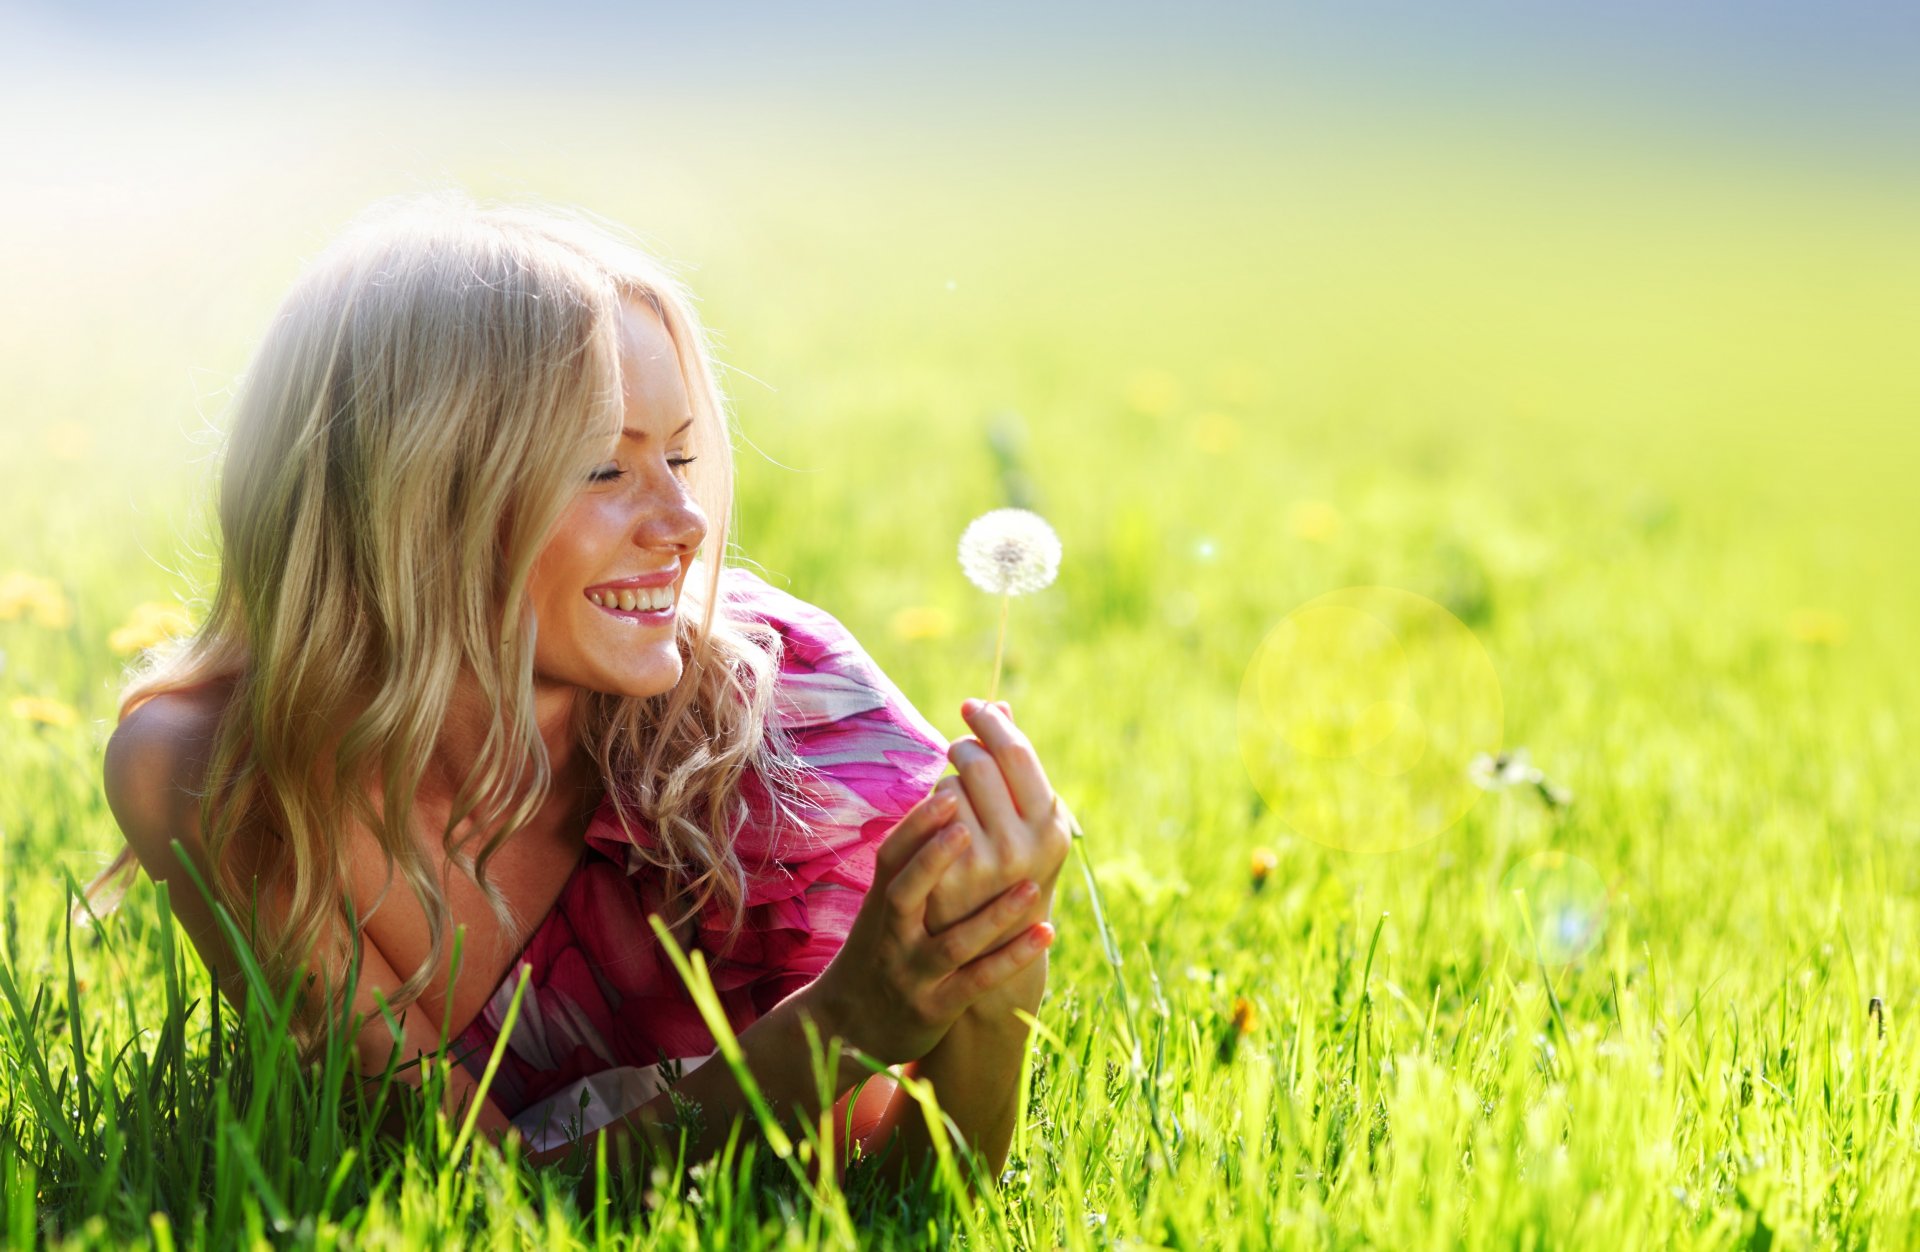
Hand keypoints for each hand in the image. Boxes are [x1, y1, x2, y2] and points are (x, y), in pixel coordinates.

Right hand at [809, 784, 1055, 1066]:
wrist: (847, 1026)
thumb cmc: (879, 949)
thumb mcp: (881, 909)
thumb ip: (911, 866)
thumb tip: (953, 797)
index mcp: (880, 905)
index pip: (892, 858)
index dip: (916, 826)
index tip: (948, 792)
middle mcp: (892, 936)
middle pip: (905, 893)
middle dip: (933, 860)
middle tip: (967, 826)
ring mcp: (913, 973)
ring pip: (952, 944)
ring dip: (992, 916)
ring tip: (1030, 885)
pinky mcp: (935, 1008)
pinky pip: (977, 982)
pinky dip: (1012, 959)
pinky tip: (1046, 933)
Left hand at [922, 700, 1073, 948]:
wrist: (979, 955)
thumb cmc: (1004, 878)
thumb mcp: (1025, 827)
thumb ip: (1015, 769)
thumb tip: (999, 704)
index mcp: (1051, 830)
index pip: (1017, 753)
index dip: (991, 722)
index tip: (972, 706)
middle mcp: (1024, 848)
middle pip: (979, 762)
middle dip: (964, 747)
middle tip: (958, 751)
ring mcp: (984, 868)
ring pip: (949, 786)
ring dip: (947, 786)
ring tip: (954, 806)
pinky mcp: (945, 883)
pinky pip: (924, 819)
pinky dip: (926, 815)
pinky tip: (934, 830)